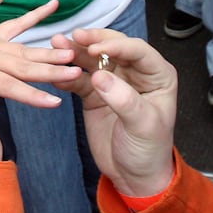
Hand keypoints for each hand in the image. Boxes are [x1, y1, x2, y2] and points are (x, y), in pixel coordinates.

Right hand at [56, 29, 177, 196]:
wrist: (134, 176)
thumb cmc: (149, 151)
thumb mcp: (143, 126)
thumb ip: (123, 99)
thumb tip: (99, 76)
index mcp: (157, 75)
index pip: (137, 51)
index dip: (116, 45)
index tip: (96, 47)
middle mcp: (135, 73)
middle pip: (113, 48)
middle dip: (93, 40)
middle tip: (74, 36)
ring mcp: (113, 82)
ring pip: (93, 60)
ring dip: (75, 52)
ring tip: (56, 44)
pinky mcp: (95, 94)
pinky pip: (80, 79)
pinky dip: (67, 75)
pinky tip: (55, 72)